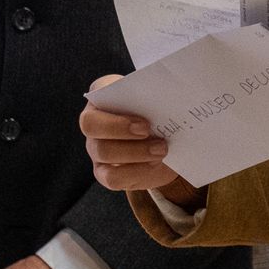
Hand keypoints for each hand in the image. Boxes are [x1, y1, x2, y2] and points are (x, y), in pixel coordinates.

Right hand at [81, 79, 203, 206]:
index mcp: (104, 96)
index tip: (143, 111)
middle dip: (121, 128)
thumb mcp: (159, 102)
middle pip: (92, 125)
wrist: (164, 143)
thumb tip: (176, 91)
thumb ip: (160, 95)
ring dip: (135, 152)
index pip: (96, 92)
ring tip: (161, 150)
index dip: (115, 99)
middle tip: (149, 130)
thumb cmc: (158, 114)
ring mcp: (95, 148)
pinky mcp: (103, 172)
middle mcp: (94, 121)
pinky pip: (112, 177)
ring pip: (103, 152)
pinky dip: (136, 171)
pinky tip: (155, 164)